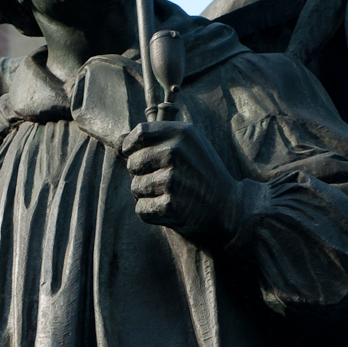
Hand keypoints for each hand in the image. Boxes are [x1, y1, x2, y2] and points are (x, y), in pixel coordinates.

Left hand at [122, 120, 243, 244]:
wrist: (229, 208)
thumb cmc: (203, 174)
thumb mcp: (187, 147)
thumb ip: (153, 140)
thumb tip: (118, 140)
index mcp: (182, 133)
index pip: (139, 133)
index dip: (132, 146)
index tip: (138, 155)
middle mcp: (176, 152)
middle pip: (132, 162)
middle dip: (142, 174)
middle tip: (164, 181)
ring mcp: (173, 179)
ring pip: (135, 187)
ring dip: (147, 195)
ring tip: (170, 195)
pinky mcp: (170, 205)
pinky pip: (141, 209)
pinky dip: (151, 213)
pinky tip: (170, 210)